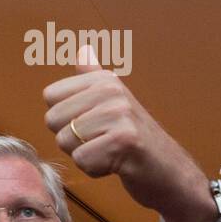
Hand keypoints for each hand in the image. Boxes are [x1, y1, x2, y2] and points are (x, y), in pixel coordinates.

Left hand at [42, 47, 216, 221]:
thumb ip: (94, 78)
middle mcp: (112, 90)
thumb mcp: (115, 103)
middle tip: (102, 142)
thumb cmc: (135, 141)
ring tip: (111, 152)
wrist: (169, 171)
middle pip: (53, 119)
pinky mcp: (124, 140)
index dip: (64, 118)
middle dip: (71, 139)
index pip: (50, 95)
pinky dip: (95, 169)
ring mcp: (119, 113)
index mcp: (105, 79)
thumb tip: (83, 50)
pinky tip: (117, 165)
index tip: (93, 125)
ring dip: (85, 155)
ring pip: (66, 141)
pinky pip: (82, 160)